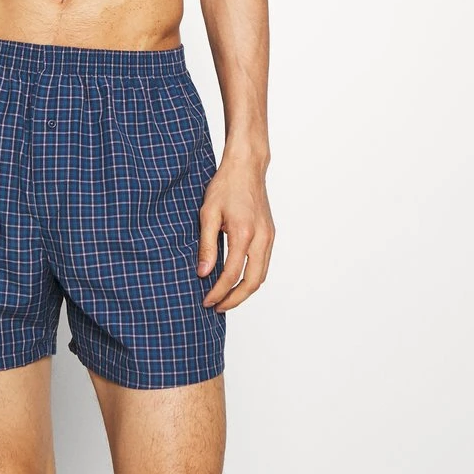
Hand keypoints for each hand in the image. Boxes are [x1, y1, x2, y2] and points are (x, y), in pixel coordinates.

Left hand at [196, 154, 275, 310]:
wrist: (247, 166)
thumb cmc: (226, 185)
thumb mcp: (208, 213)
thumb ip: (206, 245)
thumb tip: (203, 273)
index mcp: (243, 233)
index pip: (231, 274)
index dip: (218, 292)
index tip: (206, 301)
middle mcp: (261, 238)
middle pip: (252, 282)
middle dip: (235, 300)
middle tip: (217, 307)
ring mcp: (269, 236)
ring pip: (261, 275)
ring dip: (245, 291)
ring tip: (226, 298)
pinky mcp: (270, 234)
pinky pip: (264, 264)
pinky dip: (252, 277)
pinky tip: (238, 279)